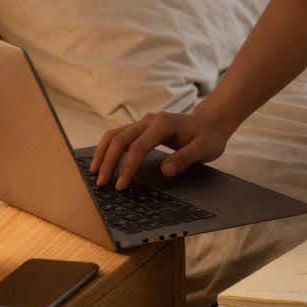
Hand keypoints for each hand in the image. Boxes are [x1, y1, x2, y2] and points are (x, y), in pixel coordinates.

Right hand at [89, 107, 236, 190]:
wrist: (212, 121)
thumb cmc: (209, 136)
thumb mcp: (203, 150)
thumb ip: (184, 159)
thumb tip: (165, 171)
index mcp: (163, 124)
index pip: (138, 147)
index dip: (127, 167)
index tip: (121, 186)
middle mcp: (150, 120)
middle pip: (120, 139)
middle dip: (108, 162)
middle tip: (101, 183)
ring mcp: (144, 122)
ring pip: (115, 134)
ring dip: (103, 153)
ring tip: (94, 173)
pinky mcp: (142, 128)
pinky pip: (119, 135)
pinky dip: (108, 148)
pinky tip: (103, 161)